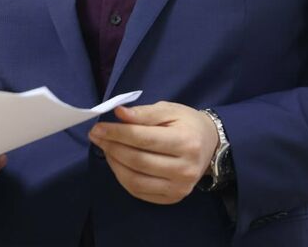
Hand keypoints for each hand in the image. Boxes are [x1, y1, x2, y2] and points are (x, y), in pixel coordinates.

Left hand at [88, 102, 218, 204]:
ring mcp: (179, 187)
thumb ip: (144, 113)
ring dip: (114, 163)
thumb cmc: (187, 123)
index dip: (117, 133)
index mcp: (186, 142)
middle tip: (96, 136)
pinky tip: (117, 163)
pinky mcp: (172, 198)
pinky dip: (122, 177)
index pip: (143, 139)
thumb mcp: (169, 110)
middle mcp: (184, 169)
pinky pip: (139, 191)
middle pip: (137, 160)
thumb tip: (118, 114)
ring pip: (135, 180)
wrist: (210, 144)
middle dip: (111, 147)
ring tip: (106, 148)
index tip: (98, 128)